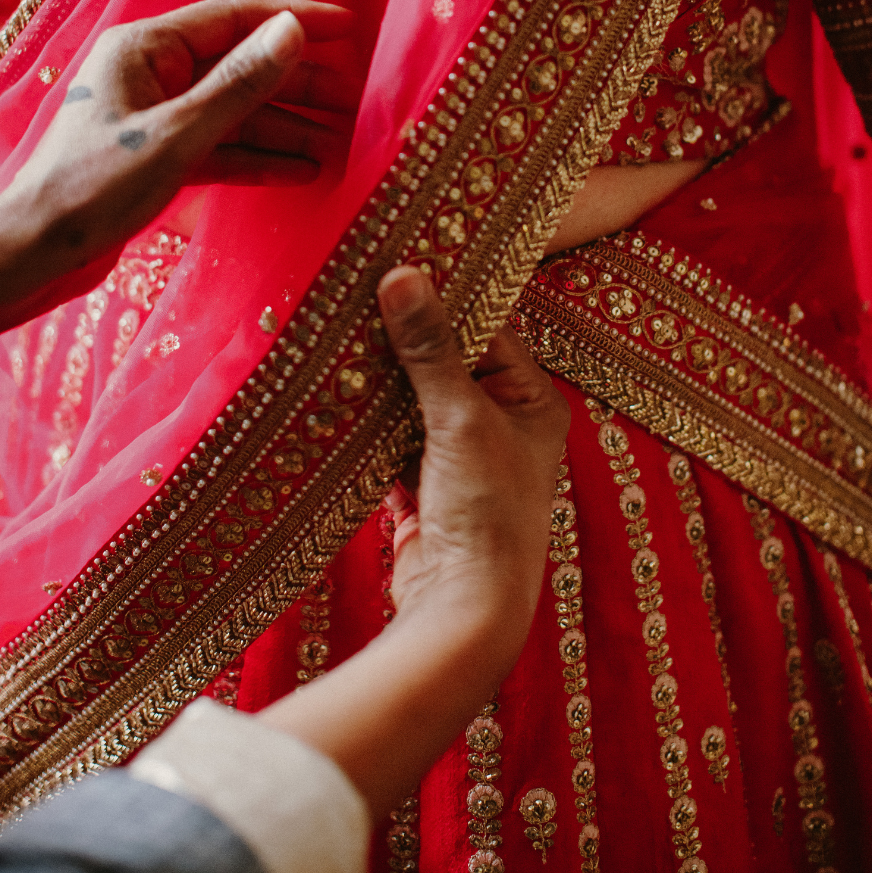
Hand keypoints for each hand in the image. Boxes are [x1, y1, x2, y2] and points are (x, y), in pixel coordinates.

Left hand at [0, 0, 359, 385]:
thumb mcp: (177, 135)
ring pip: (238, 116)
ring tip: (343, 144)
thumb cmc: (95, 188)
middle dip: (300, 86)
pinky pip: (223, 151)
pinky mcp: (162, 160)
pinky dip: (261, 161)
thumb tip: (291, 33)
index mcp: (147, 48)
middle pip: (242, 70)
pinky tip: (303, 171)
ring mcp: (159, 119)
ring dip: (288, 130)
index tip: (348, 27)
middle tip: (358, 99)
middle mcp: (155, 75)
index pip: (234, 19)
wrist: (40, 252)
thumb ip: (238, 85)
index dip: (295, 21)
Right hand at [378, 266, 570, 640]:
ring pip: (415, 403)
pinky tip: (339, 398)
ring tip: (342, 338)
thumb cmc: (488, 510)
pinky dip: (369, 425)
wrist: (465, 606)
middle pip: (448, 366)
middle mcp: (502, 426)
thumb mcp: (461, 417)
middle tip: (360, 297)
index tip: (403, 266)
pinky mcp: (423, 486)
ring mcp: (460, 458)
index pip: (490, 331)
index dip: (448, 301)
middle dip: (405, 342)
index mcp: (533, 403)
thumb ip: (431, 349)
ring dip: (382, 384)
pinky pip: (392, 440)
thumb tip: (403, 276)